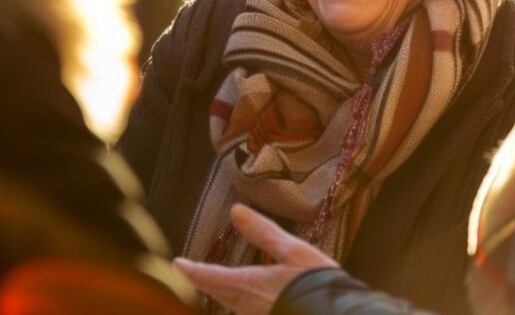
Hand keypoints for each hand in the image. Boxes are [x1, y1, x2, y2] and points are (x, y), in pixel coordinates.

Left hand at [173, 204, 337, 314]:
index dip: (191, 270)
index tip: (177, 264)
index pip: (210, 277)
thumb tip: (236, 210)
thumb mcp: (291, 250)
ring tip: (217, 282)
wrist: (337, 314)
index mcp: (248, 285)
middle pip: (217, 293)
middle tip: (194, 272)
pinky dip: (241, 300)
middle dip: (204, 282)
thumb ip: (262, 232)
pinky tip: (249, 297)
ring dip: (222, 292)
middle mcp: (246, 306)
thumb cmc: (315, 281)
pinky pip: (247, 311)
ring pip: (231, 304)